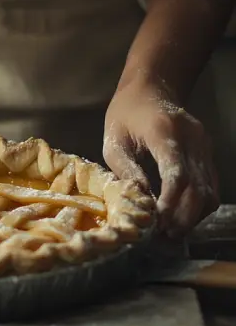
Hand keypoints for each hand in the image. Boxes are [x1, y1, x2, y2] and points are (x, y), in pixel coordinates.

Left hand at [102, 84, 218, 235]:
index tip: (159, 223)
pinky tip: (181, 217)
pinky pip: (210, 184)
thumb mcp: (114, 142)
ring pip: (210, 189)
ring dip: (194, 215)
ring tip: (172, 232)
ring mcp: (204, 145)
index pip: (177, 173)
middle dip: (184, 217)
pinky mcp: (207, 152)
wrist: (151, 89)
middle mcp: (192, 139)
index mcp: (165, 132)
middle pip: (199, 187)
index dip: (171, 202)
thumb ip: (127, 170)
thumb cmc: (125, 116)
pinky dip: (199, 205)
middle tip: (165, 237)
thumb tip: (140, 200)